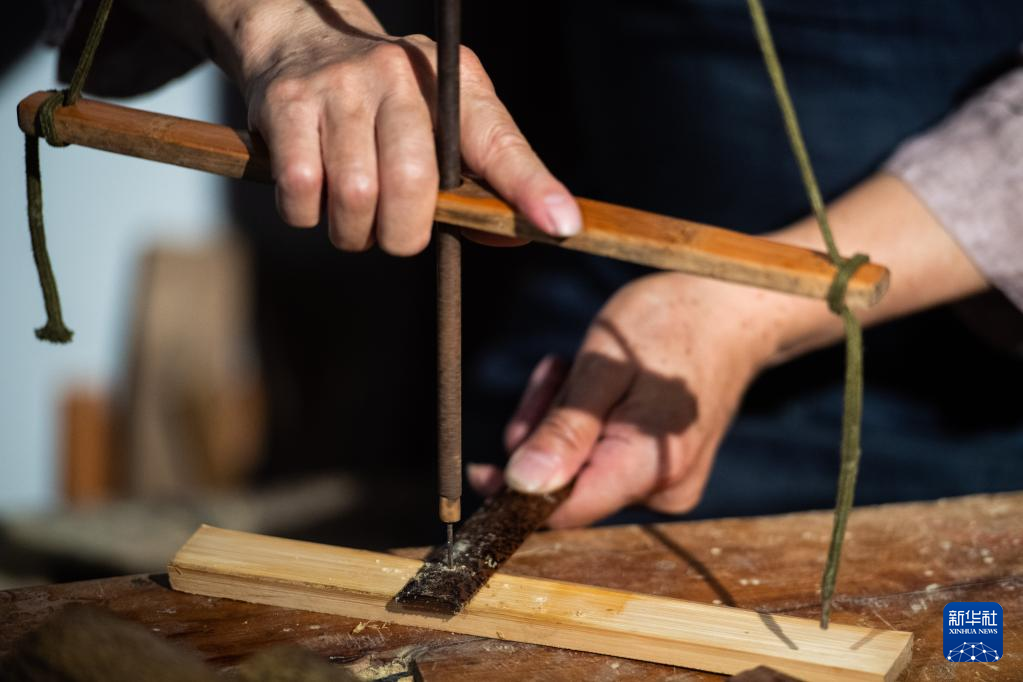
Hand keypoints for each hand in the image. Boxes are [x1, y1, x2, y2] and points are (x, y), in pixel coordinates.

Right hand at [232, 1, 579, 252]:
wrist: (300, 36)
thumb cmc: (388, 101)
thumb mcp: (444, 122)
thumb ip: (482, 181)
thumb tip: (517, 239)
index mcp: (454, 84)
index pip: (500, 141)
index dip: (532, 187)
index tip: (561, 224)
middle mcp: (399, 77)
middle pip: (413, 185)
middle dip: (403, 235)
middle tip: (394, 232)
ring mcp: (340, 87)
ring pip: (356, 196)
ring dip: (353, 231)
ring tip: (353, 216)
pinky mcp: (286, 104)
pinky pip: (303, 191)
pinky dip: (307, 215)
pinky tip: (315, 198)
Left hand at [468, 273, 785, 526]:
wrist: (733, 309)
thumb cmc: (671, 325)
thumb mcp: (605, 366)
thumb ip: (565, 430)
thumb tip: (520, 486)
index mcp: (646, 467)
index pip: (562, 512)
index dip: (514, 496)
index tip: (480, 466)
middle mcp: (662, 489)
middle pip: (566, 486)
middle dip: (544, 432)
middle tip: (557, 372)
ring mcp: (667, 481)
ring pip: (581, 467)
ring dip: (563, 418)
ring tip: (580, 366)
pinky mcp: (664, 467)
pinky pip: (604, 456)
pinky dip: (588, 420)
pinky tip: (598, 379)